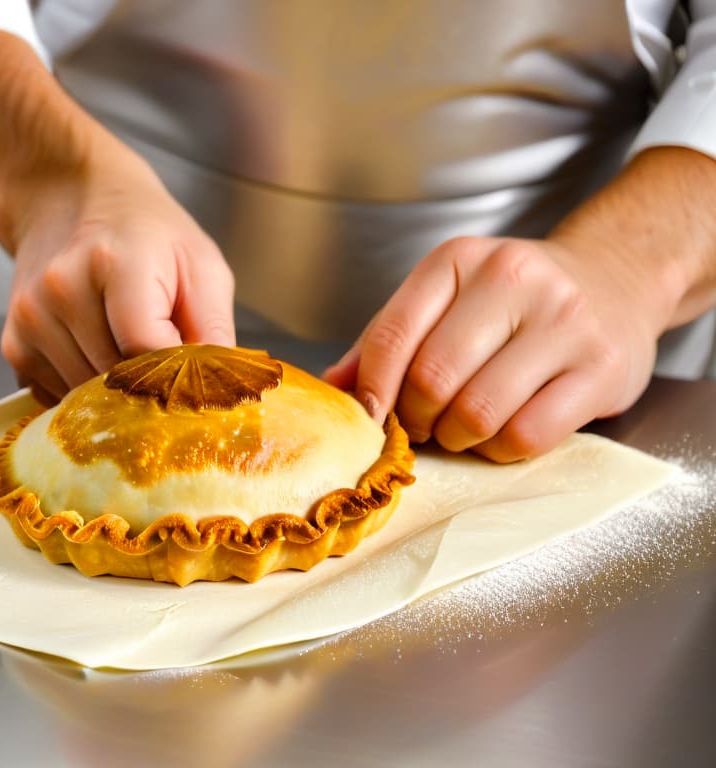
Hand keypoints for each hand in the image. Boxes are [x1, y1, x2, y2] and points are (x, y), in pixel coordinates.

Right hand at [1, 149, 234, 400]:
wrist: (69, 198)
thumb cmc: (146, 234)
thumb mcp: (201, 265)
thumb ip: (214, 330)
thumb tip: (218, 394)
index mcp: (115, 262)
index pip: (147, 352)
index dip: (176, 373)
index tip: (193, 374)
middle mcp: (62, 290)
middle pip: (117, 380)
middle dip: (149, 385)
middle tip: (166, 358)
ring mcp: (32, 319)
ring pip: (88, 398)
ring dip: (117, 389)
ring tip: (128, 345)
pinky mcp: (15, 345)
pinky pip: (60, 398)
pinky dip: (85, 390)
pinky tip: (98, 352)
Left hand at [324, 235, 662, 461]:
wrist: (616, 279)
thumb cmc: (514, 300)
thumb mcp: (446, 298)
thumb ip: (389, 339)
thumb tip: (333, 387)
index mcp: (458, 260)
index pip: (393, 335)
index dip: (372, 389)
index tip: (370, 418)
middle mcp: (512, 279)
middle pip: (432, 380)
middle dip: (416, 419)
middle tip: (422, 426)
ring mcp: (564, 321)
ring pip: (478, 413)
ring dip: (457, 439)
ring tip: (460, 429)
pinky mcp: (603, 367)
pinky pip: (527, 435)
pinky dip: (500, 450)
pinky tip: (501, 435)